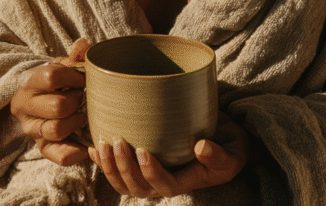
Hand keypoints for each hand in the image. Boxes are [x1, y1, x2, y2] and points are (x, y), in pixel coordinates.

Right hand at [11, 39, 90, 165]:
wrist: (36, 101)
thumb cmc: (53, 83)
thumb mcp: (60, 67)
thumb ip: (73, 57)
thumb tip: (82, 44)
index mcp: (28, 82)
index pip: (51, 76)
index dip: (73, 78)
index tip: (81, 80)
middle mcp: (24, 106)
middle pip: (57, 106)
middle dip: (76, 101)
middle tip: (82, 98)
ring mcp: (30, 129)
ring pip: (57, 129)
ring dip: (76, 122)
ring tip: (82, 115)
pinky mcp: (41, 148)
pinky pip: (60, 155)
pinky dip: (77, 151)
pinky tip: (86, 142)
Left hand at [87, 118, 249, 197]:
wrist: (222, 138)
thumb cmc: (228, 146)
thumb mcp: (233, 151)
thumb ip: (220, 154)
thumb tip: (201, 147)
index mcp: (185, 181)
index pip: (163, 186)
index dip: (150, 172)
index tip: (143, 150)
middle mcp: (163, 181)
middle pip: (137, 187)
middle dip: (124, 168)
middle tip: (117, 142)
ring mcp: (149, 175)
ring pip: (123, 183)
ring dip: (109, 167)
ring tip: (102, 144)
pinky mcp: (140, 163)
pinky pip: (117, 170)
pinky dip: (102, 161)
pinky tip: (92, 146)